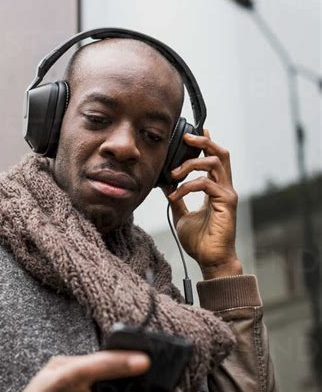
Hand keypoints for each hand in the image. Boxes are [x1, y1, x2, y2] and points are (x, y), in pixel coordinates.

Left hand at [163, 129, 242, 279]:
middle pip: (220, 153)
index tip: (194, 131)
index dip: (207, 142)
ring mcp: (227, 194)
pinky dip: (187, 186)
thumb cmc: (200, 240)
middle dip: (203, 141)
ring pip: (215, 163)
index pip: (215, 158)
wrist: (210, 259)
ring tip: (174, 173)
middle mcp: (225, 188)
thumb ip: (177, 197)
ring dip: (191, 163)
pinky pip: (206, 184)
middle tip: (186, 138)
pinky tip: (175, 195)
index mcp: (216, 188)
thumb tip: (165, 184)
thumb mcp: (182, 214)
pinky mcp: (226, 203)